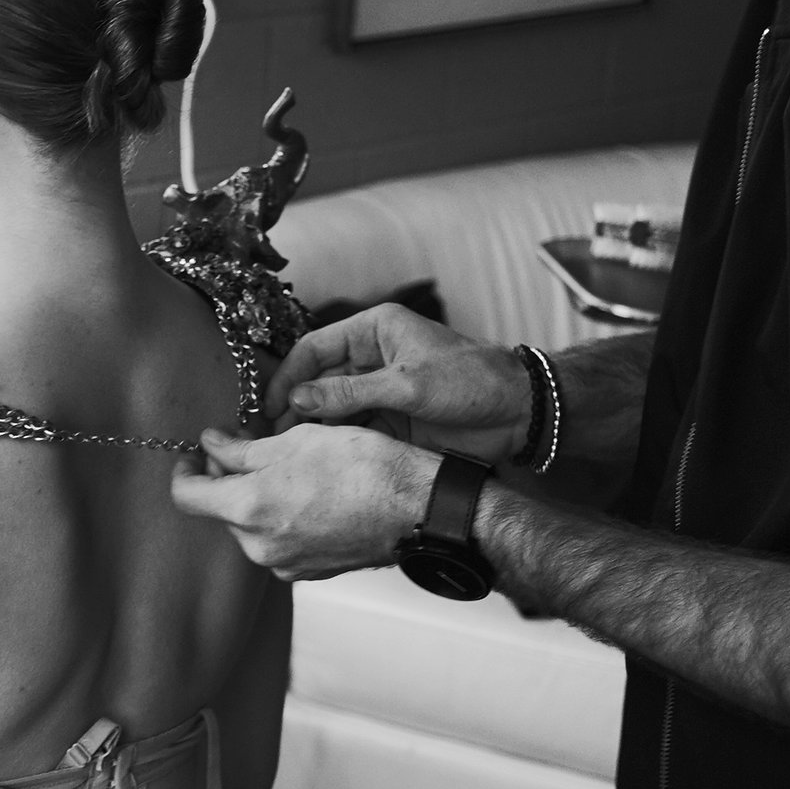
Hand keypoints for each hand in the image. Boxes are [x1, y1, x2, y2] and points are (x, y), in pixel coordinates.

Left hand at [170, 424, 438, 579]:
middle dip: (227, 478)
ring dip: (256, 497)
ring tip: (288, 468)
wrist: (418, 509)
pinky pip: (280, 542)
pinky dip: (282, 518)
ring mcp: (287, 565)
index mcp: (248, 511)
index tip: (195, 455)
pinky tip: (308, 494)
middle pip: (221, 510)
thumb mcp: (294, 441)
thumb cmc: (362, 468)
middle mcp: (261, 548)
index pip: (187, 497)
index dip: (185, 471)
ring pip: (251, 526)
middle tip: (250, 446)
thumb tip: (209, 444)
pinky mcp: (311, 572)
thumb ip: (241, 449)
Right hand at [266, 303, 527, 462]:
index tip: (267, 406)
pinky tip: (318, 458)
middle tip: (271, 437)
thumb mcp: (408, 386)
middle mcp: (372, 357)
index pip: (314, 348)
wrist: (522, 415)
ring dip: (312, 427)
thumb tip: (297, 400)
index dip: (287, 376)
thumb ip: (350, 393)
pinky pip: (354, 428)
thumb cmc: (473, 383)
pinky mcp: (393, 418)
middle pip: (318, 380)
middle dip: (294, 406)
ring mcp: (381, 389)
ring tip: (288, 452)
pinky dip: (336, 441)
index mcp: (374, 331)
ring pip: (332, 407)